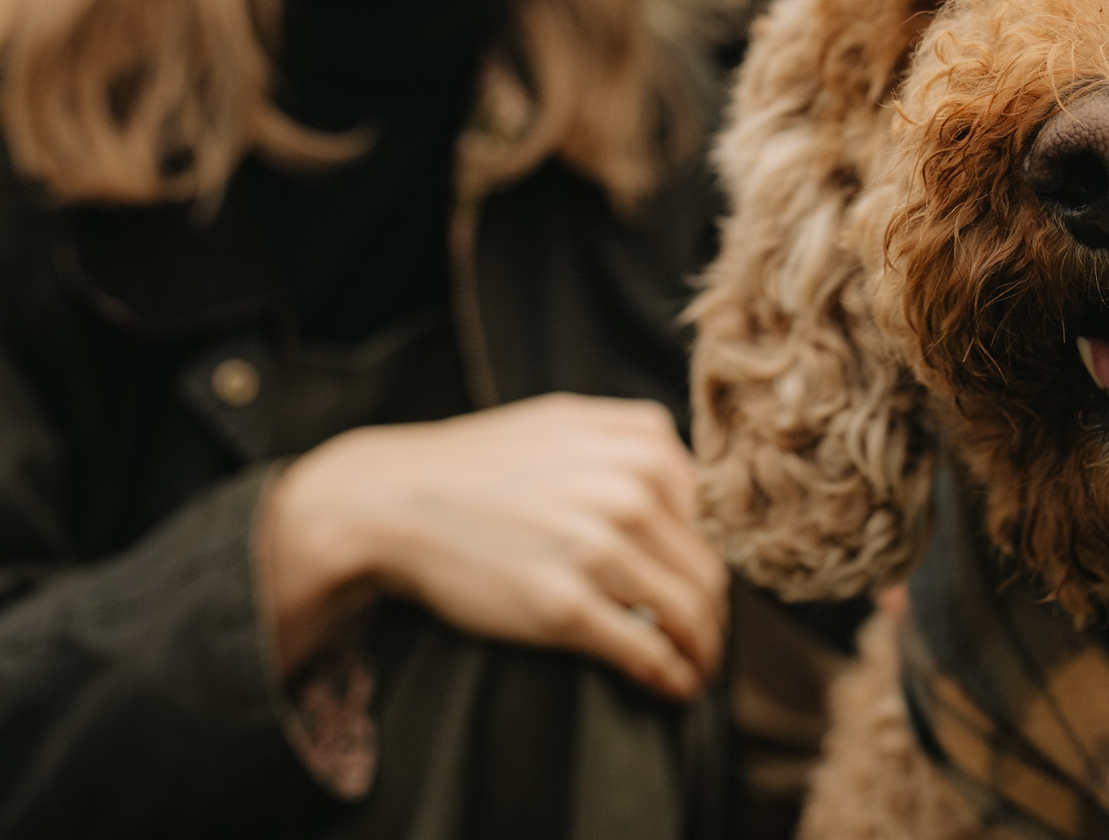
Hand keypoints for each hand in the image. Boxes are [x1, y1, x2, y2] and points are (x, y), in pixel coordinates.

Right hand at [260, 394, 726, 701]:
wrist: (393, 501)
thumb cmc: (477, 465)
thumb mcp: (564, 422)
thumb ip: (634, 440)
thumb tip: (692, 488)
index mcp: (638, 445)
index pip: (711, 519)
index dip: (712, 561)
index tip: (706, 591)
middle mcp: (627, 491)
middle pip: (708, 572)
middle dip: (715, 616)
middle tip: (709, 643)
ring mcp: (597, 549)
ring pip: (689, 615)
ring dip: (704, 653)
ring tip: (698, 670)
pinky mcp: (565, 607)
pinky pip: (647, 652)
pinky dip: (673, 677)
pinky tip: (676, 688)